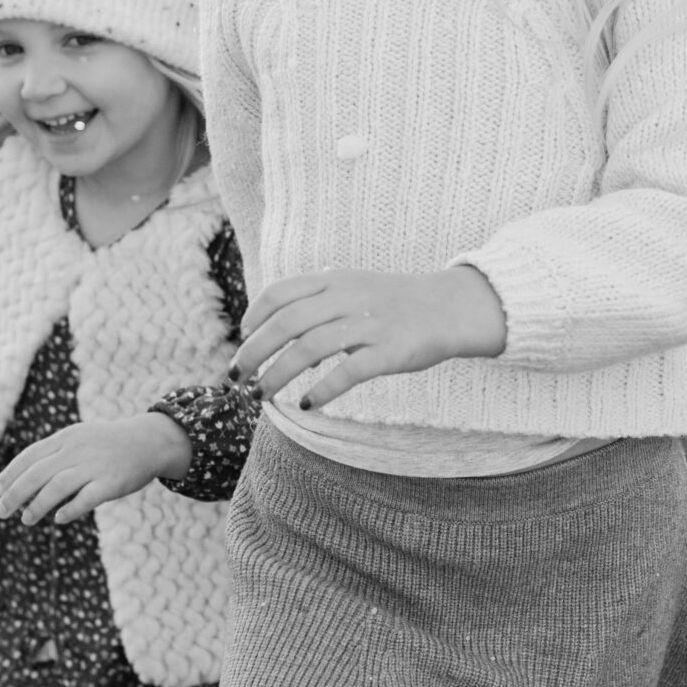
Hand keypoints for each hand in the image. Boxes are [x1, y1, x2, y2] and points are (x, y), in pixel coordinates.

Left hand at [0, 416, 190, 525]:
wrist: (149, 441)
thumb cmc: (108, 445)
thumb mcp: (80, 439)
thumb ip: (55, 456)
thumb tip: (23, 483)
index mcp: (66, 438)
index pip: (30, 456)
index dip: (10, 473)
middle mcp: (77, 450)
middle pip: (38, 474)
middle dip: (15, 494)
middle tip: (0, 512)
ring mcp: (95, 466)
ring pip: (57, 487)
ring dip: (37, 505)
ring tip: (26, 519)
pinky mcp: (112, 482)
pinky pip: (86, 498)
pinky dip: (70, 509)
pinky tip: (59, 519)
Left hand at [231, 266, 506, 411]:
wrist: (451, 307)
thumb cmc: (396, 304)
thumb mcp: (355, 291)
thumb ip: (319, 309)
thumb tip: (286, 349)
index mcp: (335, 281)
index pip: (281, 292)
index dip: (255, 316)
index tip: (243, 338)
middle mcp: (347, 299)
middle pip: (287, 323)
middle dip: (254, 351)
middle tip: (236, 376)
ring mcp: (369, 325)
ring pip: (310, 349)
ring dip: (278, 374)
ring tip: (261, 394)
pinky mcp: (390, 351)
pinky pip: (349, 371)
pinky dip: (323, 389)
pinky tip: (307, 405)